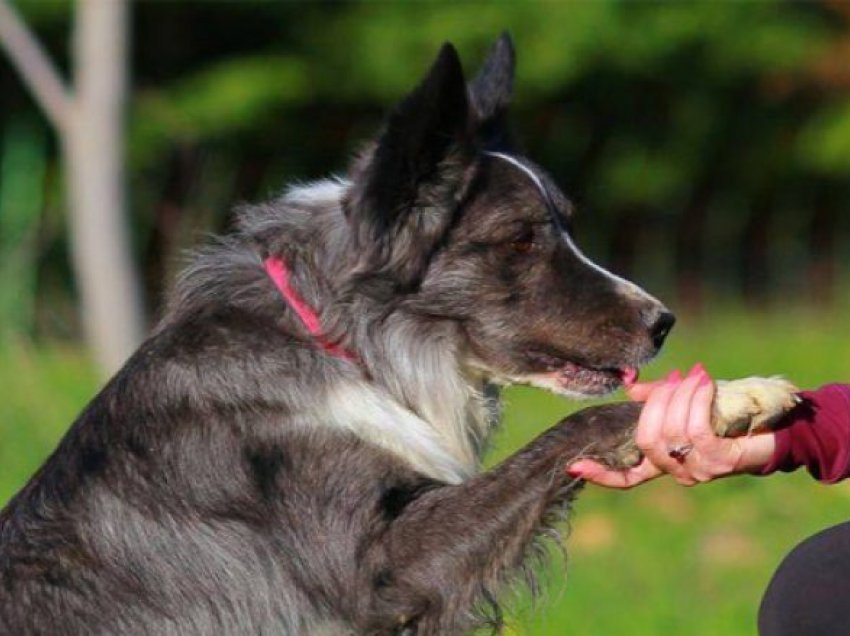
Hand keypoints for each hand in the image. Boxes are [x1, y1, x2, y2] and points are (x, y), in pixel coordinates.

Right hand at [566, 364, 776, 487]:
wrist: (776, 428)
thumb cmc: (727, 416)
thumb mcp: (685, 405)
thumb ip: (655, 400)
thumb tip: (630, 390)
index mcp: (664, 462)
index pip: (626, 477)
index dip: (600, 473)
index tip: (574, 465)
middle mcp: (678, 471)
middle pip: (646, 441)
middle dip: (655, 405)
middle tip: (671, 380)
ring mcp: (699, 469)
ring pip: (671, 432)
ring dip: (679, 397)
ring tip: (693, 377)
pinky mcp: (720, 460)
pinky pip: (696, 428)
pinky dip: (696, 400)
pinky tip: (703, 383)